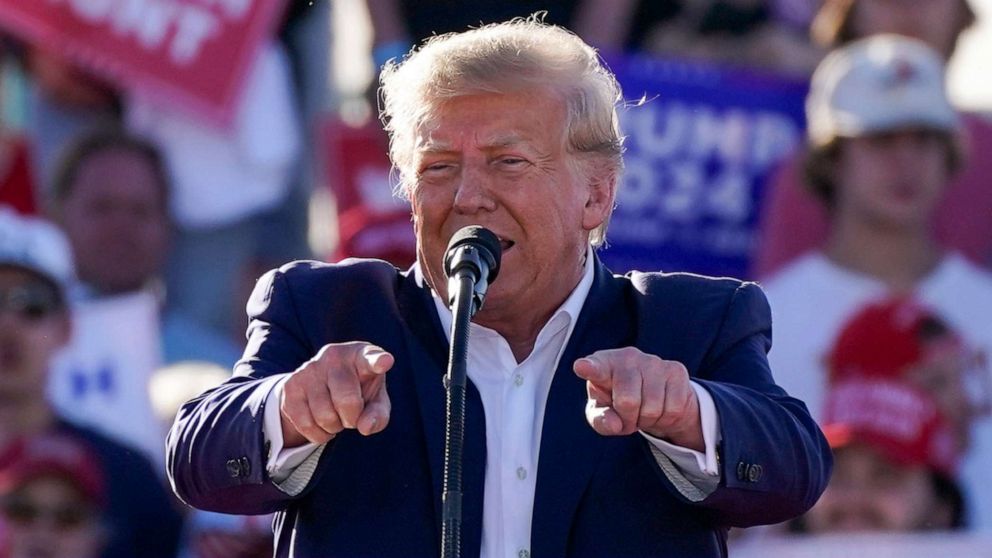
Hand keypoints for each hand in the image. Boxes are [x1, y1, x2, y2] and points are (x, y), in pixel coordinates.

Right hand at [280, 342, 393, 446]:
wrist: (320, 385)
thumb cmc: (358, 391)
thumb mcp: (375, 401)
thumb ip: (378, 414)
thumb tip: (365, 427)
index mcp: (360, 355)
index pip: (370, 358)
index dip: (378, 361)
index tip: (385, 362)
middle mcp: (334, 356)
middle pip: (348, 400)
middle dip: (352, 418)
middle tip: (352, 415)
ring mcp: (309, 369)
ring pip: (325, 416)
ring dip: (334, 426)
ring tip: (336, 415)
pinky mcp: (290, 386)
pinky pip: (306, 424)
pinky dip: (318, 434)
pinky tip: (322, 423)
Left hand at [573, 347, 702, 450]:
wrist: (653, 395)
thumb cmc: (618, 402)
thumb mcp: (603, 413)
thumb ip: (601, 420)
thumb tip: (614, 424)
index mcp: (603, 364)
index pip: (595, 368)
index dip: (589, 368)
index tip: (581, 367)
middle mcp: (627, 356)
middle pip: (628, 402)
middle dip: (629, 419)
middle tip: (628, 416)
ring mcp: (653, 361)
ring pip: (653, 408)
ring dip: (648, 420)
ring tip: (643, 411)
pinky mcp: (675, 370)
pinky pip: (673, 408)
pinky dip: (666, 418)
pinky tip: (661, 407)